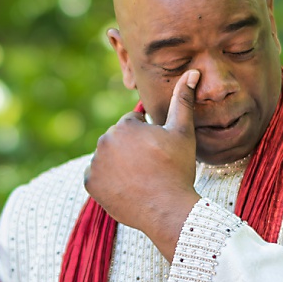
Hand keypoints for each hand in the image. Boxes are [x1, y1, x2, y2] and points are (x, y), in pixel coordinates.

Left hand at [84, 70, 202, 259]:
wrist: (167, 209)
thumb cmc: (177, 169)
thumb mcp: (183, 133)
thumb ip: (182, 100)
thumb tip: (192, 71)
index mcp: (124, 125)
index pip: (133, 125)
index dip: (149, 139)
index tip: (158, 154)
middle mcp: (104, 140)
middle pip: (119, 141)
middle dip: (132, 151)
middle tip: (151, 168)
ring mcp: (95, 163)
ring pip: (108, 158)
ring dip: (119, 165)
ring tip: (140, 179)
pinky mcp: (90, 183)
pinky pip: (98, 177)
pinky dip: (108, 181)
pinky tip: (127, 188)